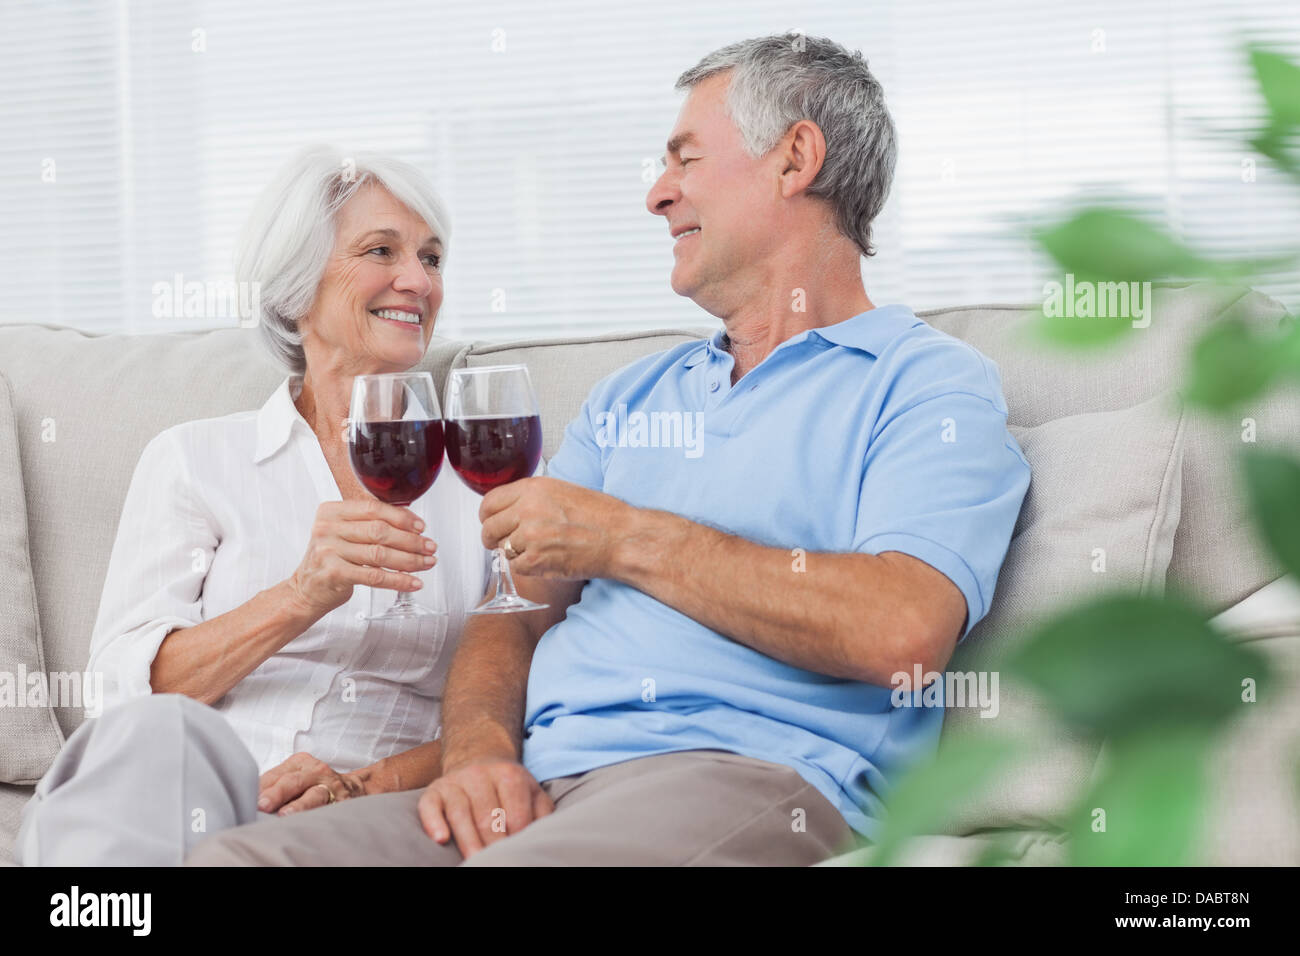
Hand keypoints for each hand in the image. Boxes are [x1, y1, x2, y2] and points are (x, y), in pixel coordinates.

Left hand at [258, 751, 365, 814]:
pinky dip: (318, 814)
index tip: (246, 799)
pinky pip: (329, 808)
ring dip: (299, 805)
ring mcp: (329, 785)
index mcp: (299, 763)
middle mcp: (314, 770)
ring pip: (313, 795)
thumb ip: (275, 786)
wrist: (354, 787)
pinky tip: (309, 821)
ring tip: (286, 814)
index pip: (275, 775)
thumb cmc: (315, 784)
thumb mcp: (297, 776)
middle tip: (262, 805)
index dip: (260, 788)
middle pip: (292, 781)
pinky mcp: (341, 800)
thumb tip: (249, 802)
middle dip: (276, 793)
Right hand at [286, 498, 437, 617]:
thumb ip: (368, 523)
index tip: (420, 526)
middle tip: (429, 547)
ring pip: (380, 554)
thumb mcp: (342, 534)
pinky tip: (413, 582)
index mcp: (331, 511)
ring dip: (410, 560)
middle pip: (380, 531)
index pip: (373, 508)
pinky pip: (375, 576)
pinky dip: (398, 580)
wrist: (304, 590)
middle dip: (411, 540)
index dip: (402, 517)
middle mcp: (327, 528)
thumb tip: (410, 521)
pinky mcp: (334, 574)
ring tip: (426, 563)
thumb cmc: (330, 560)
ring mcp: (328, 551)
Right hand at [417, 757, 554, 858]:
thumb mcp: (533, 793)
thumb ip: (542, 814)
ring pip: (460, 813)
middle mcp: (481, 775)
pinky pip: (430, 805)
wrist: (478, 757)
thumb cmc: (510, 788)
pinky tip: (440, 839)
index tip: (518, 854)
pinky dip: (433, 822)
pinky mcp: (435, 789)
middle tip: (498, 863)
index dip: (517, 839)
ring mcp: (456, 781)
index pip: (515, 814)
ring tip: (475, 861)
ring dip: (468, 841)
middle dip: (493, 845)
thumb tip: (545, 837)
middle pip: (488, 817)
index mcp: (510, 776)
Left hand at [479, 476, 626, 579]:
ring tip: (535, 551)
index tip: (491, 521)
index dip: (487, 515)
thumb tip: (511, 508)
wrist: (621, 538)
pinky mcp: (536, 560)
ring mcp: (530, 536)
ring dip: (514, 552)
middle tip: (505, 542)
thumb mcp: (562, 490)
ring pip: (502, 548)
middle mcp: (528, 509)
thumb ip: (533, 497)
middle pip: (489, 527)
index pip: (490, 502)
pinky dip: (526, 567)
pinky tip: (544, 561)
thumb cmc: (601, 516)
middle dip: (494, 537)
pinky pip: (515, 566)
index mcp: (533, 488)